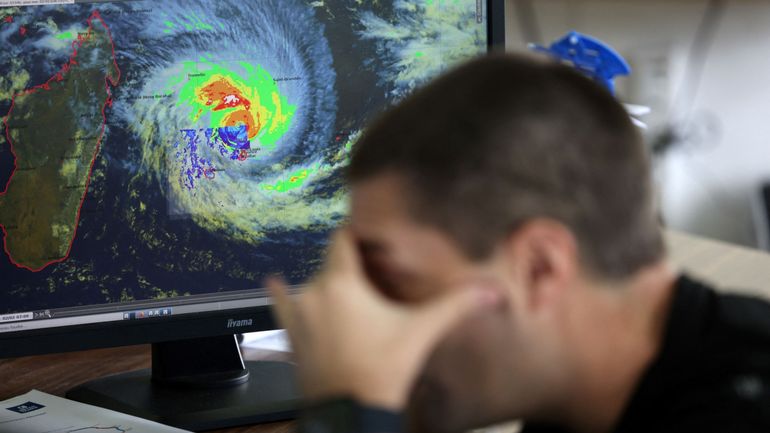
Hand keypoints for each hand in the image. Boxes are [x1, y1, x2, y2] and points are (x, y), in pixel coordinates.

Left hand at [267, 229, 502, 410]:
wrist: (350, 413)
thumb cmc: (382, 371)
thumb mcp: (421, 332)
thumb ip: (454, 306)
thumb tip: (490, 292)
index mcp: (342, 283)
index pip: (343, 239)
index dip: (357, 234)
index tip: (368, 235)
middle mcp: (313, 292)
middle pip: (330, 262)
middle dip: (349, 264)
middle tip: (370, 271)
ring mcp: (298, 313)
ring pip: (312, 283)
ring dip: (327, 283)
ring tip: (345, 289)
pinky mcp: (290, 333)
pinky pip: (280, 303)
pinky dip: (280, 292)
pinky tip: (274, 281)